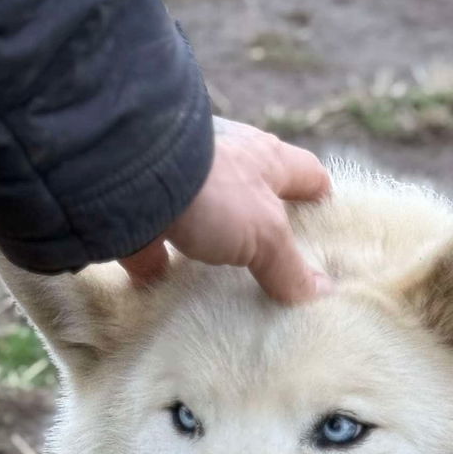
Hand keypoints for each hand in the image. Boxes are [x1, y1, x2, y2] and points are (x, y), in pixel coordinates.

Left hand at [120, 118, 330, 302]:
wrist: (126, 170)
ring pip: (204, 217)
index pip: (306, 173)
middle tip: (275, 263)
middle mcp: (222, 164)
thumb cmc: (213, 190)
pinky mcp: (139, 209)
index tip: (326, 224)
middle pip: (253, 193)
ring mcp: (179, 185)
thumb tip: (321, 292)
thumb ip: (290, 266)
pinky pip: (153, 243)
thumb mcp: (265, 233)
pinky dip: (159, 266)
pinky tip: (165, 294)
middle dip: (263, 223)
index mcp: (263, 159)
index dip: (320, 196)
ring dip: (210, 245)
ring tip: (222, 284)